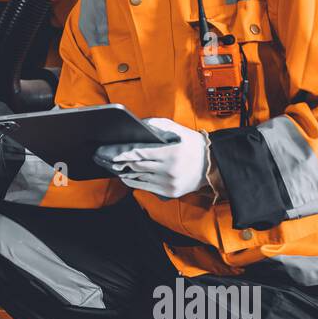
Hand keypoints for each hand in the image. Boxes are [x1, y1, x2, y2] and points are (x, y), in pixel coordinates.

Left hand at [92, 117, 209, 198]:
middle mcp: (169, 170)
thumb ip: (158, 126)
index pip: (140, 153)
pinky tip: (125, 175)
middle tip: (104, 157)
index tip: (109, 152)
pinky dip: (133, 181)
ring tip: (111, 166)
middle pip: (137, 166)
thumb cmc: (192, 145)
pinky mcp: (169, 192)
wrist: (212, 165)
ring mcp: (169, 183)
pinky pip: (146, 187)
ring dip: (124, 172)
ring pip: (139, 177)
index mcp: (171, 153)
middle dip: (119, 162)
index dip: (123, 153)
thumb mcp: (177, 130)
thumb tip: (138, 126)